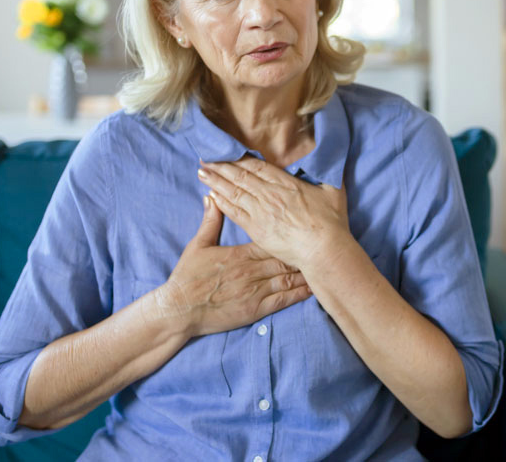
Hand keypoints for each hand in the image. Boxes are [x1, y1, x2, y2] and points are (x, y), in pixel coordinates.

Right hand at [152, 196, 311, 338]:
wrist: (179, 310)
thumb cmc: (188, 278)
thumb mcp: (198, 245)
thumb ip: (210, 221)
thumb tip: (212, 196)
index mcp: (241, 253)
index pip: (272, 239)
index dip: (290, 234)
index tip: (305, 227)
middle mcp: (252, 270)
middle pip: (285, 257)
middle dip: (304, 250)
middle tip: (324, 244)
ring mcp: (256, 291)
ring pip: (288, 278)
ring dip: (307, 271)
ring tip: (325, 264)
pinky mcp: (256, 309)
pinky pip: (283, 300)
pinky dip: (300, 294)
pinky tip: (314, 289)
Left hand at [197, 156, 354, 272]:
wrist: (323, 249)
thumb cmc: (332, 223)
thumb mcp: (334, 191)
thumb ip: (328, 174)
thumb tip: (330, 161)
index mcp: (286, 184)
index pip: (258, 167)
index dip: (240, 159)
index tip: (228, 152)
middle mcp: (270, 194)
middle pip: (240, 176)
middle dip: (221, 166)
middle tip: (205, 158)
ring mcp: (261, 212)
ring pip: (234, 192)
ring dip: (216, 181)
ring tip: (202, 172)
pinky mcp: (257, 229)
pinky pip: (234, 212)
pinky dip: (221, 202)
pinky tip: (211, 195)